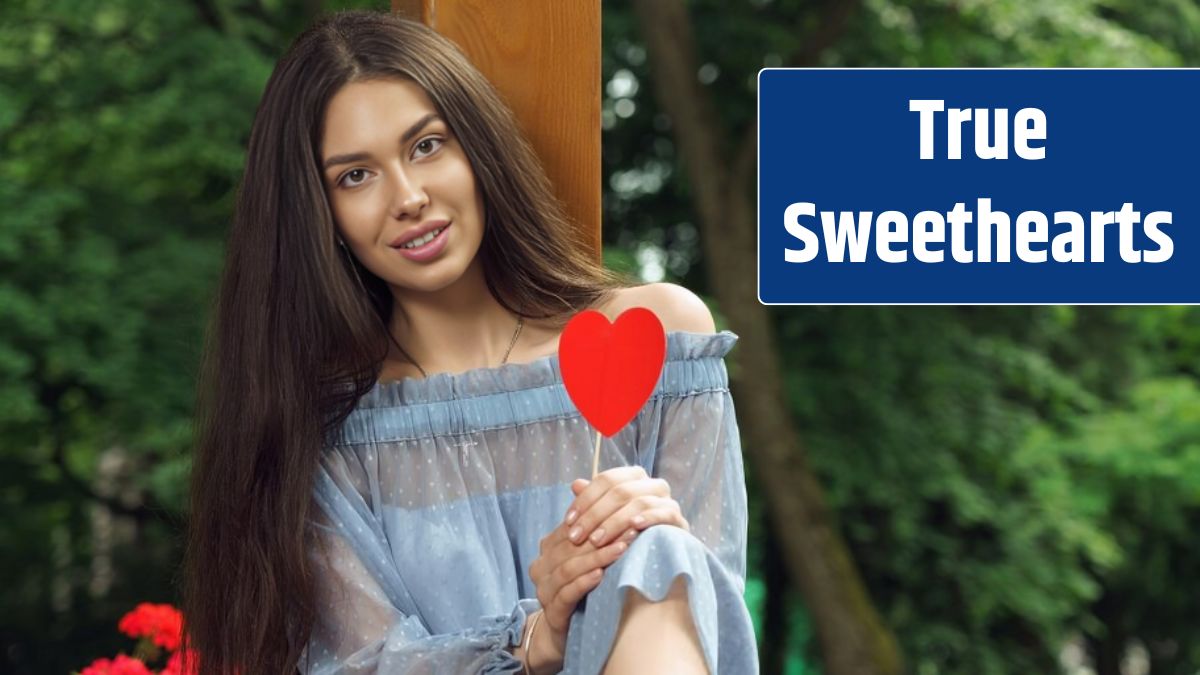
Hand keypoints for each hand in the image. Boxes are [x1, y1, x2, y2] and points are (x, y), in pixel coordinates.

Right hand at [527, 515, 640, 655]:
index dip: (599, 520)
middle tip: (630, 529)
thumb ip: (593, 532)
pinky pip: (566, 593)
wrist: (566, 632)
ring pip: (568, 568)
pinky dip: (584, 582)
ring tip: (622, 549)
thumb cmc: (581, 588)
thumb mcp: (586, 558)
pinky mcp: (552, 612)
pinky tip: (601, 575)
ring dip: (597, 557)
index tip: (626, 513)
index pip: (572, 528)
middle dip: (603, 537)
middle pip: (571, 547)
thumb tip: (605, 500)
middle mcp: (541, 567)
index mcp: (547, 549)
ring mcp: (544, 590)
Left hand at [562, 465, 689, 549]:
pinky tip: (632, 528)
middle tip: (576, 537)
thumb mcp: (606, 516)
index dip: (585, 499)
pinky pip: (663, 513)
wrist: (660, 551)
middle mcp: (653, 484)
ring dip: (614, 522)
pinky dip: (647, 518)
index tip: (568, 521)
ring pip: (638, 502)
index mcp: (635, 477)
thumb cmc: (627, 531)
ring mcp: (668, 500)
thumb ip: (593, 500)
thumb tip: (576, 484)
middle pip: (620, 491)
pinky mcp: (678, 519)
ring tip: (596, 540)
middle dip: (594, 515)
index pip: (606, 479)